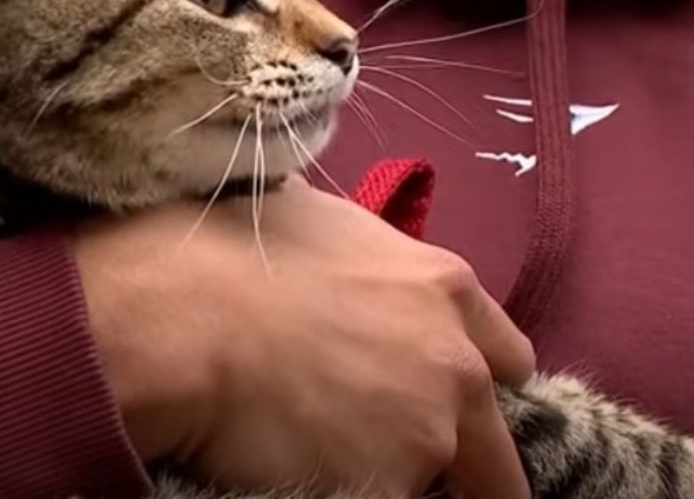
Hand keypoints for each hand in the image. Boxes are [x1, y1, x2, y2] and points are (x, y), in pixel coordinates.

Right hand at [74, 178, 533, 497]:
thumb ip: (366, 256)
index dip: (475, 380)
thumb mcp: (322, 221)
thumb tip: (344, 263)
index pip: (509, 358)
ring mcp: (425, 437)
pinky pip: (373, 498)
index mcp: (445, 290)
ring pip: (426, 477)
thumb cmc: (236, 248)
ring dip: (390, 470)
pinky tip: (291, 464)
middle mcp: (456, 368)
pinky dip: (347, 490)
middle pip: (495, 450)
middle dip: (466, 462)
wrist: (184, 315)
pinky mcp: (385, 492)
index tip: (448, 396)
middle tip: (405, 457)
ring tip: (318, 446)